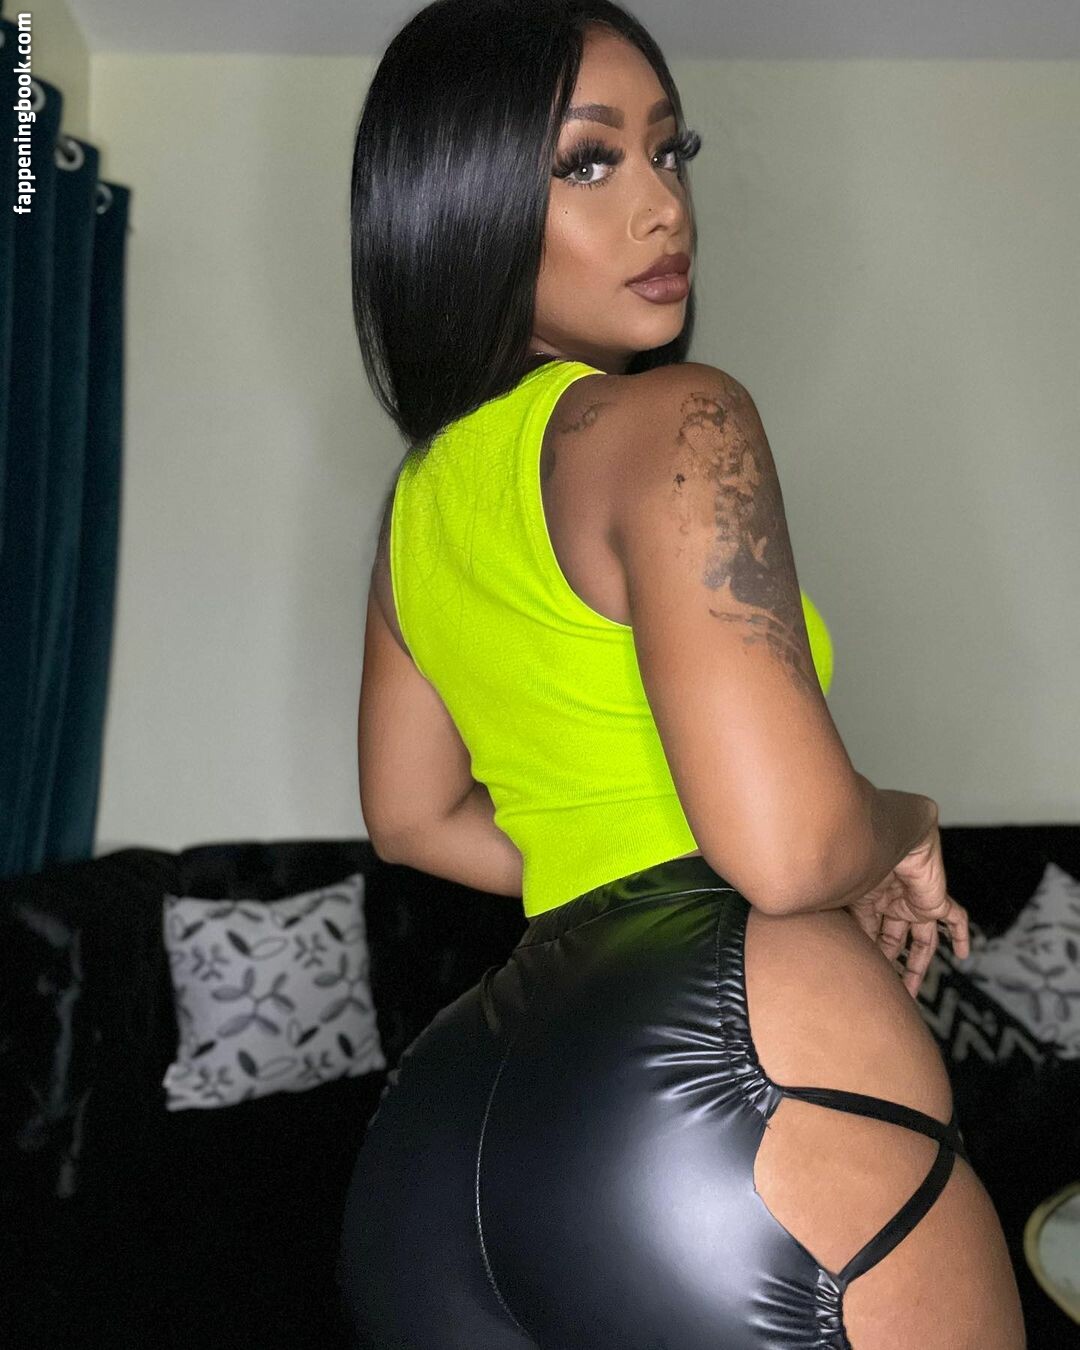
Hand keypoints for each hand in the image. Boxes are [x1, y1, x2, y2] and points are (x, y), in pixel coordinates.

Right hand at [844, 814, 969, 998]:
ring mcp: (915, 901)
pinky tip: (964, 954)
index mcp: (868, 897)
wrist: (886, 834)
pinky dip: (961, 934)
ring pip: (921, 939)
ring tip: (911, 991)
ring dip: (918, 964)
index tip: (864, 975)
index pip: (870, 931)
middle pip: (893, 939)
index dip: (869, 953)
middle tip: (884, 988)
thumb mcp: (848, 900)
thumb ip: (847, 924)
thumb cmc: (858, 858)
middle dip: (889, 963)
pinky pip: (955, 918)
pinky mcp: (936, 900)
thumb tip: (835, 951)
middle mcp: (891, 900)